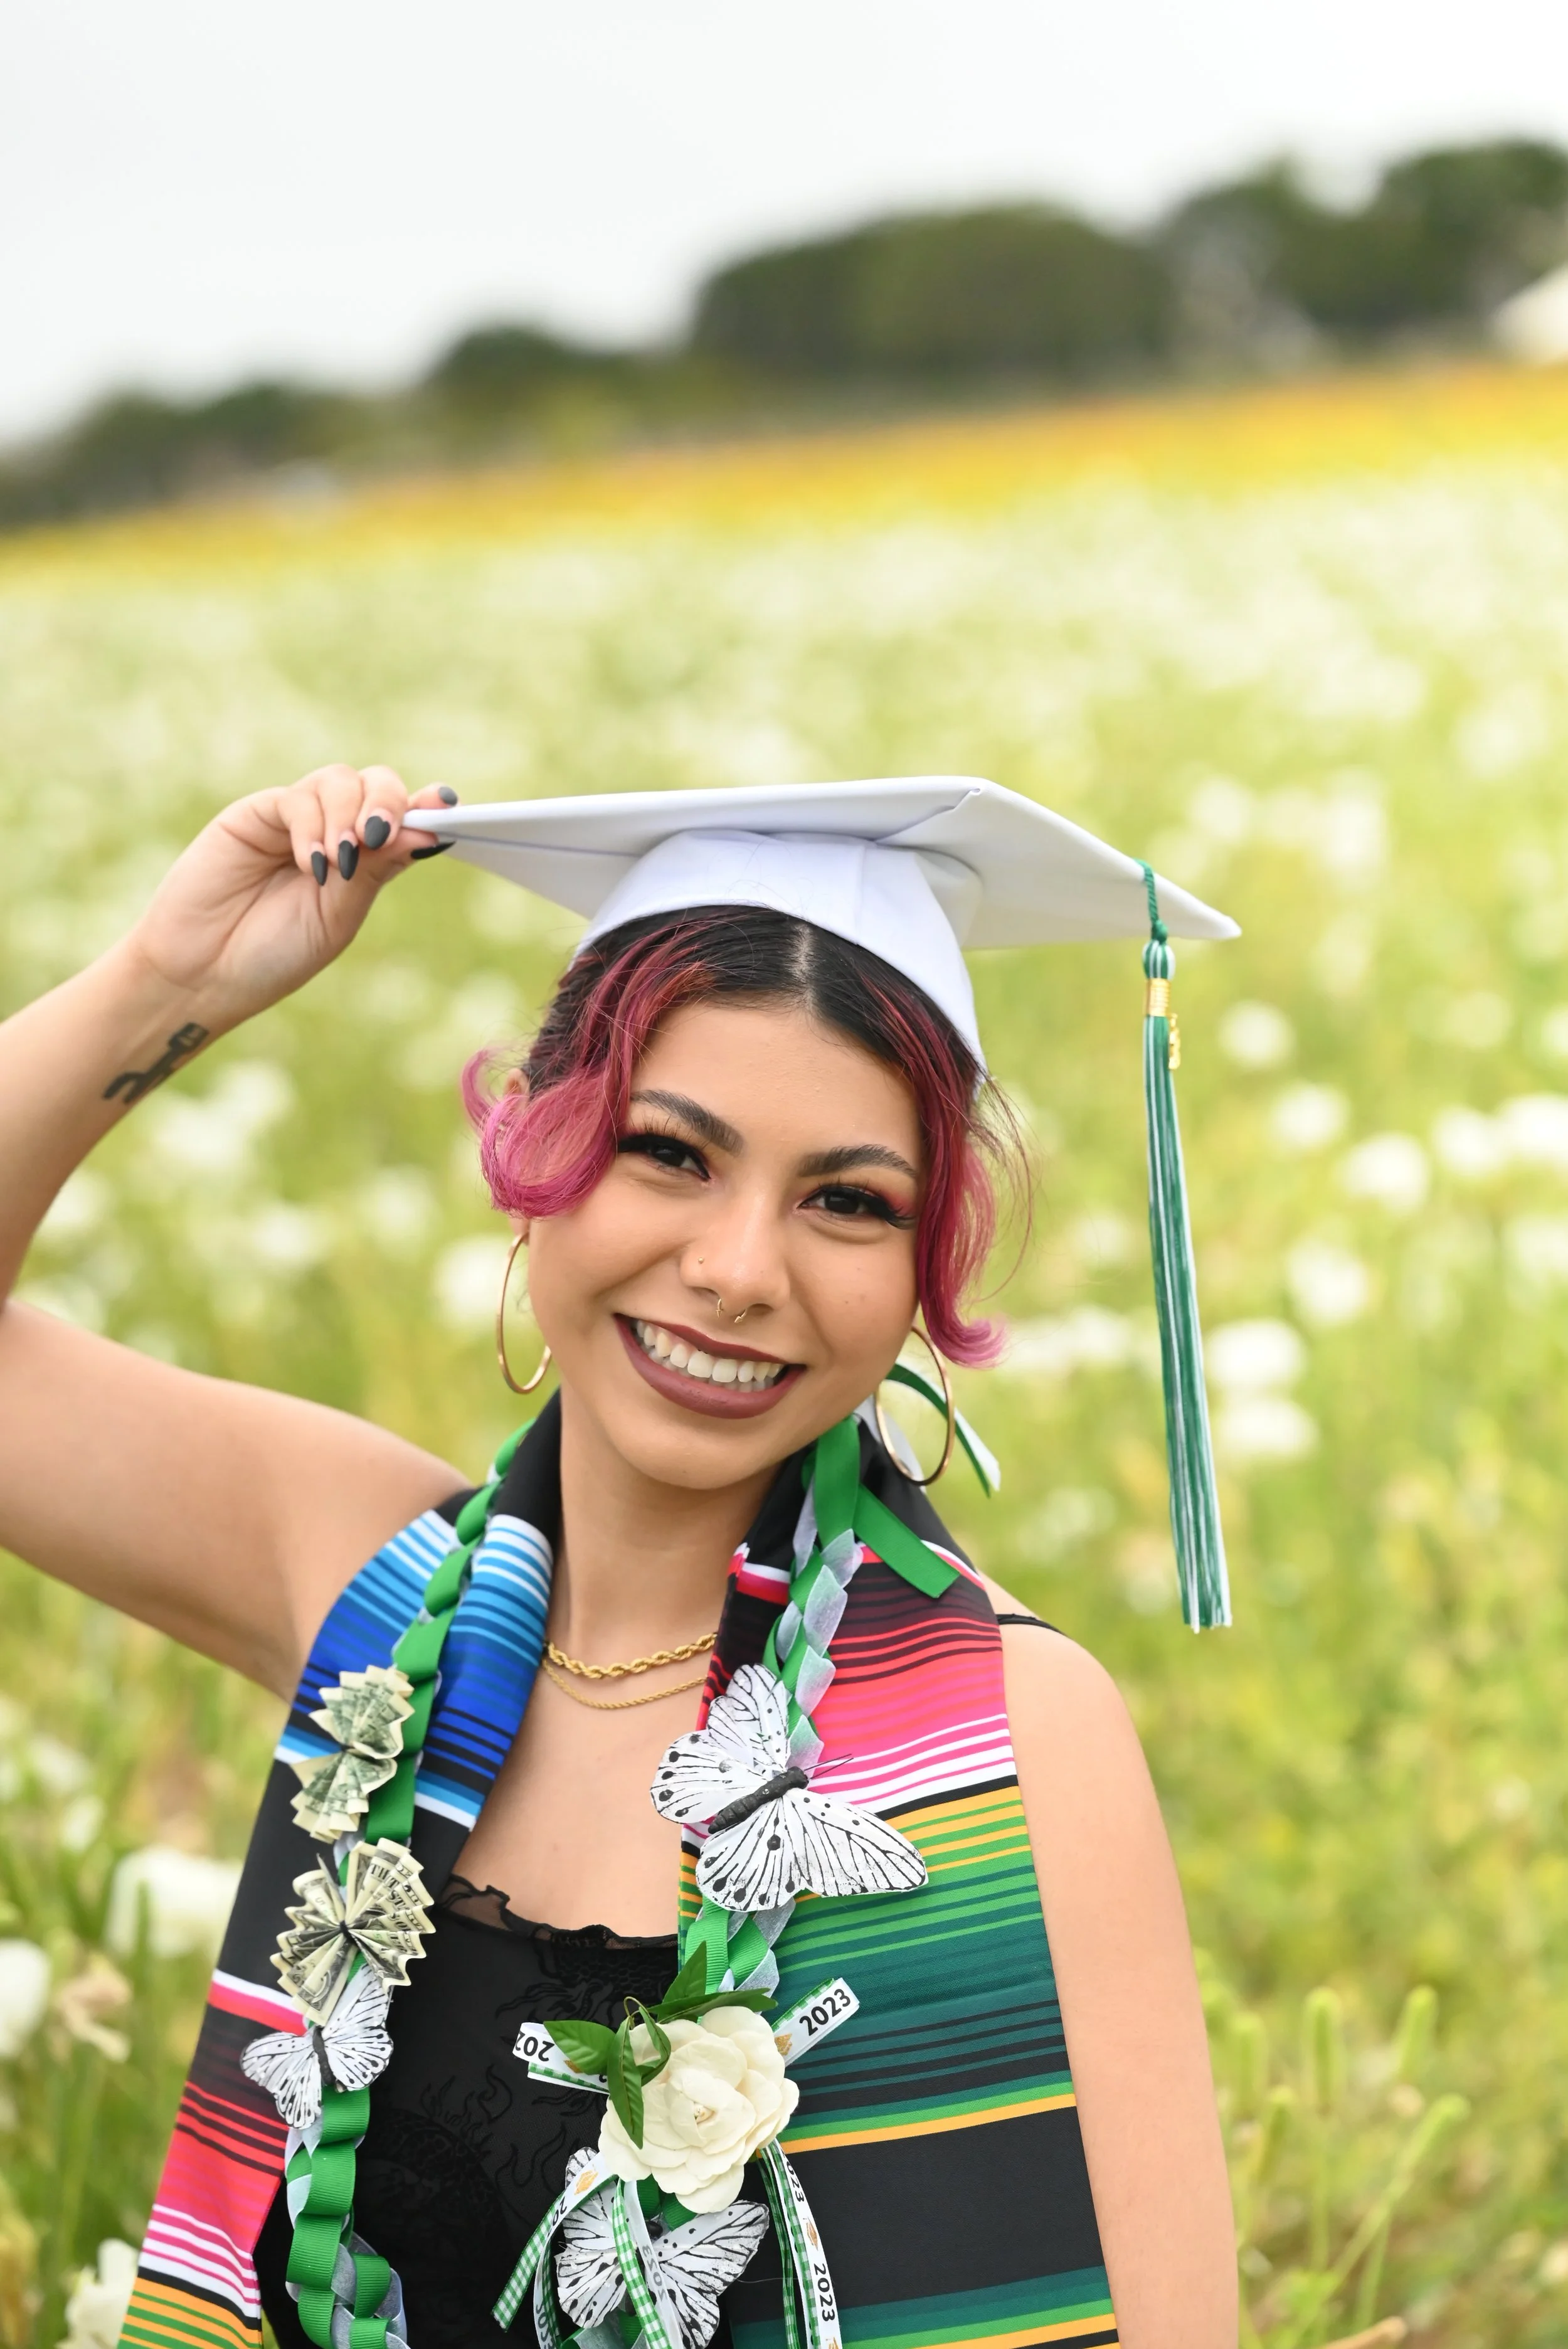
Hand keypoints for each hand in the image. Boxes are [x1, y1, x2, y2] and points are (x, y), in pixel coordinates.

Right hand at [116, 766, 458, 1030]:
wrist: (204, 972)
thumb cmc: (272, 954)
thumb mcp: (337, 918)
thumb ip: (375, 872)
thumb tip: (428, 832)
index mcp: (365, 860)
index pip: (405, 818)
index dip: (427, 808)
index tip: (448, 808)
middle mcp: (334, 831)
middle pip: (377, 784)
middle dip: (390, 803)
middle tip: (382, 837)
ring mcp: (296, 819)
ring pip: (340, 781)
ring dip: (350, 815)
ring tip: (341, 861)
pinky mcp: (257, 813)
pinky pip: (297, 798)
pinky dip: (312, 824)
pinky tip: (310, 862)